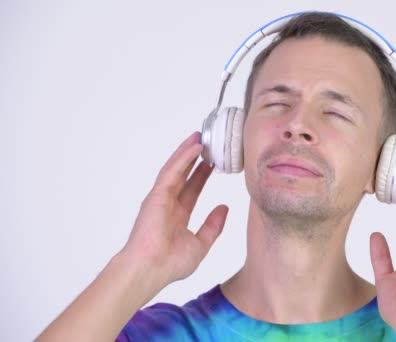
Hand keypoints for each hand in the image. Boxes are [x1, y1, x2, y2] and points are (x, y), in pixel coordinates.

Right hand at [122, 131, 228, 287]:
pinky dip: (183, 158)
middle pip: (183, 175)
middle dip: (194, 159)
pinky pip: (171, 172)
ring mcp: (160, 199)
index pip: (192, 190)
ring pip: (176, 169)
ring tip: (199, 137)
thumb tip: (224, 208)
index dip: (201, 176)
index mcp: (176, 216)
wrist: (150, 270)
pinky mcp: (156, 195)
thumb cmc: (169, 264)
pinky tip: (194, 147)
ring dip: (187, 152)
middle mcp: (167, 205)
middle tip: (207, 144)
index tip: (212, 163)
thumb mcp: (200, 244)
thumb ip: (213, 226)